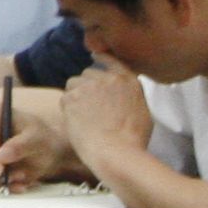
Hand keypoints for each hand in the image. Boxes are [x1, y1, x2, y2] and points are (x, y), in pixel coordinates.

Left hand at [49, 65, 151, 179]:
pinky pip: (65, 98)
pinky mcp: (72, 96)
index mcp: (128, 81)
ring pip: (74, 84)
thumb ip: (129, 96)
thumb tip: (120, 95)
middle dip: (87, 86)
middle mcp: (108, 78)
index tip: (95, 55)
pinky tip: (76, 122)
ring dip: (76, 95)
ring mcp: (89, 86)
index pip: (112, 60)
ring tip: (82, 115)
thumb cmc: (132, 139)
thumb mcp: (142, 112)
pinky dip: (68, 109)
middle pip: (88, 73)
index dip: (102, 59)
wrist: (115, 151)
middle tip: (90, 107)